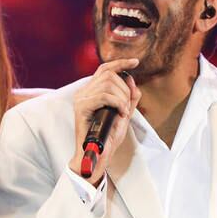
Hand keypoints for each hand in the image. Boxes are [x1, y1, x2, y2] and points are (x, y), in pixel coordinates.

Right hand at [69, 59, 140, 184]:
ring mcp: (81, 99)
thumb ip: (129, 98)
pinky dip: (117, 103)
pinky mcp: (81, 107)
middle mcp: (84, 92)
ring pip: (107, 84)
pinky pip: (103, 96)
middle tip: (126, 106)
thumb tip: (132, 80)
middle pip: (109, 75)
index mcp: (91, 92)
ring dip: (121, 97)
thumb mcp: (123, 115)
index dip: (120, 63)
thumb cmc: (108, 139)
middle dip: (124, 88)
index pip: (105, 69)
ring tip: (123, 112)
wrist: (97, 156)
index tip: (135, 62)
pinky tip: (120, 113)